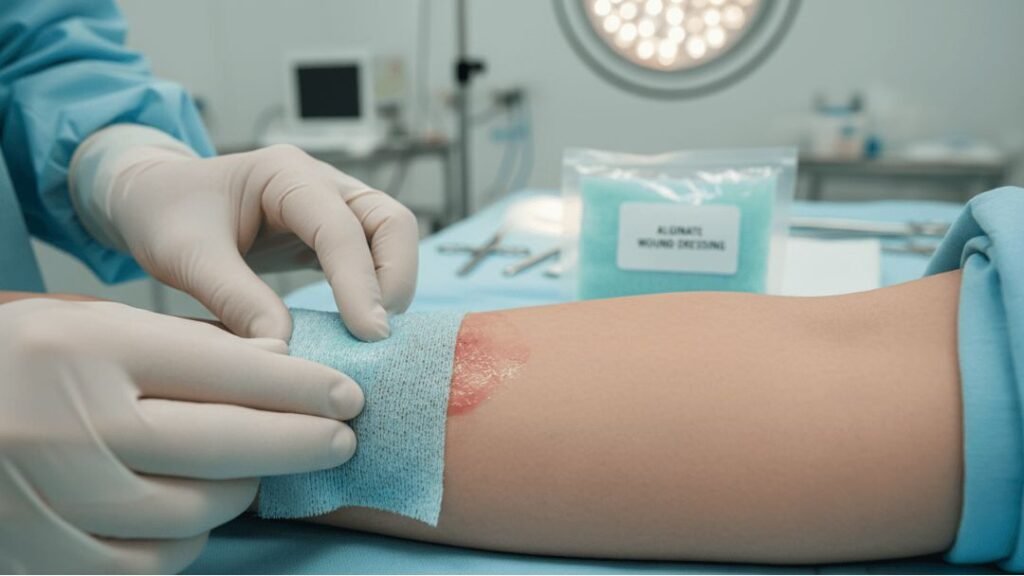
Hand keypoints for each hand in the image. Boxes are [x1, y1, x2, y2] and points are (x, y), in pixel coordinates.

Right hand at [0, 299, 362, 572]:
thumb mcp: (94, 329)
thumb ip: (185, 346)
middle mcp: (68, 423)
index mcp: (85, 348)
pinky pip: (154, 561)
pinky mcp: (45, 556)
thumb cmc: (28, 368)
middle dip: (299, 443)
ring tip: (254, 471)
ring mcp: (52, 498)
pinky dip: (188, 538)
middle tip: (341, 440)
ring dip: (242, 492)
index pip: (223, 368)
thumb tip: (280, 364)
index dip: (301, 386)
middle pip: (222, 445)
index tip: (348, 397)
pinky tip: (194, 511)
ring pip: (197, 511)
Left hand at [78, 129, 418, 340]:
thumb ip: (236, 298)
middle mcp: (321, 183)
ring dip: (393, 284)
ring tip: (370, 334)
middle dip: (396, 277)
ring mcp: (333, 206)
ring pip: (391, 238)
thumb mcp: (186, 255)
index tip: (368, 335)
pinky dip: (375, 290)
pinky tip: (357, 327)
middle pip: (391, 222)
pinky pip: (372, 257)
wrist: (155, 198)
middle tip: (377, 335)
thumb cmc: (166, 214)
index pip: (342, 227)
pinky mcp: (331, 235)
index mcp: (286, 174)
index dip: (360, 283)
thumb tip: (286, 347)